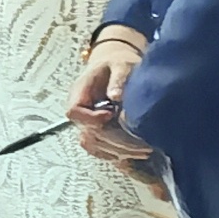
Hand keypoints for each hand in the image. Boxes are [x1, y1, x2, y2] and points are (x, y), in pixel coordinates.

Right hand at [69, 34, 151, 169]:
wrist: (116, 64)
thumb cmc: (118, 63)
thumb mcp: (120, 65)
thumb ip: (118, 79)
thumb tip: (115, 96)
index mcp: (79, 93)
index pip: (74, 112)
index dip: (92, 118)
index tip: (112, 114)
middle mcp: (81, 112)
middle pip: (88, 135)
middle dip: (115, 141)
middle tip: (143, 144)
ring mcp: (88, 124)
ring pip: (94, 146)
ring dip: (118, 151)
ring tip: (144, 150)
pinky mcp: (99, 132)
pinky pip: (101, 150)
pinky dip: (116, 154)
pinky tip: (135, 153)